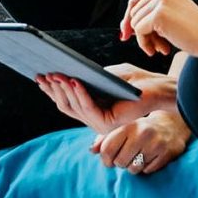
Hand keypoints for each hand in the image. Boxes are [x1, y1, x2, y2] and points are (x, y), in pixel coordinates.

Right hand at [37, 64, 177, 133]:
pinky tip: (74, 80)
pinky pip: (88, 108)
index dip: (51, 90)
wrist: (158, 89)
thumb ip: (88, 78)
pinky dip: (80, 93)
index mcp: (92, 109)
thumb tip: (64, 74)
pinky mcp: (108, 123)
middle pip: (66, 106)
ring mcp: (100, 124)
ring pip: (75, 107)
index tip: (38, 76)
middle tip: (43, 74)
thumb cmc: (135, 81)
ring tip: (57, 74)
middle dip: (53, 89)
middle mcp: (93, 120)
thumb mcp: (106, 75)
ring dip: (64, 89)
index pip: (66, 102)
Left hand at [92, 111, 191, 174]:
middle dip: (121, 163)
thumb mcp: (124, 129)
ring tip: (139, 156)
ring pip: (134, 169)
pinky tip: (151, 157)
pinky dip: (147, 168)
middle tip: (128, 157)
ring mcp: (155, 144)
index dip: (105, 159)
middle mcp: (141, 134)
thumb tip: (92, 150)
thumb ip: (105, 139)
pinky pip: (148, 171)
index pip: (107, 149)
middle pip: (120, 162)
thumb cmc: (141, 129)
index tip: (109, 160)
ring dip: (134, 167)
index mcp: (128, 126)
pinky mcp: (166, 153)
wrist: (172, 124)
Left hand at [122, 0, 197, 56]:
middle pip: (133, 13)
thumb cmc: (195, 30)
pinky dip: (146, 44)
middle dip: (142, 33)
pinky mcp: (158, 13)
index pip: (135, 1)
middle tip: (158, 46)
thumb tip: (124, 28)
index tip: (126, 35)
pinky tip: (162, 49)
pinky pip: (139, 31)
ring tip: (163, 47)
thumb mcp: (170, 16)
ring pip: (135, 23)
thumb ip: (149, 15)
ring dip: (146, 40)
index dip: (129, 19)